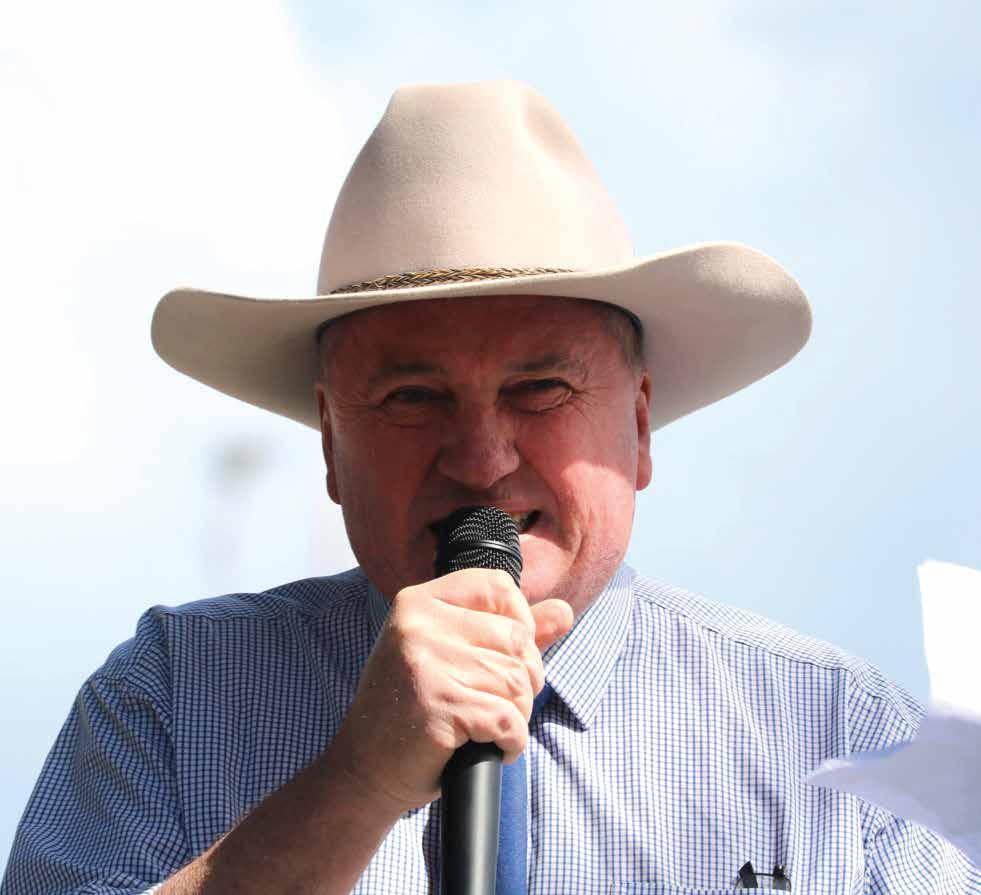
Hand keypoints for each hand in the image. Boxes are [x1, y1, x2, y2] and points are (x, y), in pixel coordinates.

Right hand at [326, 568, 573, 816]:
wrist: (364, 768)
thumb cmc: (411, 708)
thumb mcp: (450, 655)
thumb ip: (508, 630)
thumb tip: (565, 611)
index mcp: (418, 602)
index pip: (497, 585)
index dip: (520, 618)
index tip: (510, 653)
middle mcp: (419, 625)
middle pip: (516, 639)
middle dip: (525, 678)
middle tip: (500, 703)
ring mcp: (426, 664)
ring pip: (516, 681)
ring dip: (518, 713)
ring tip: (491, 726)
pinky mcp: (439, 707)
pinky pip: (508, 719)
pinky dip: (512, 741)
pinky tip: (494, 746)